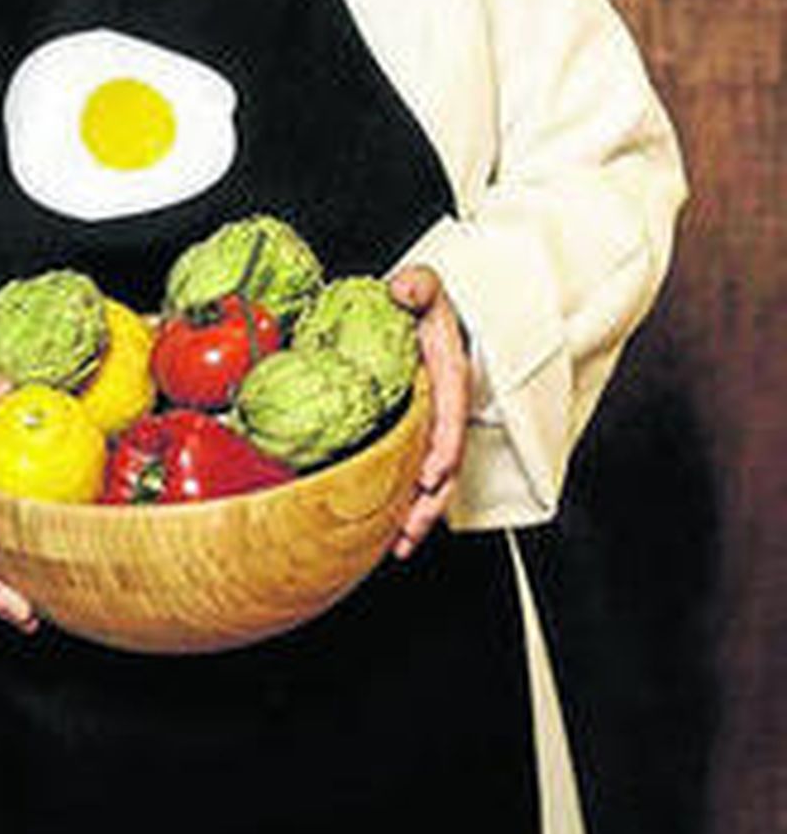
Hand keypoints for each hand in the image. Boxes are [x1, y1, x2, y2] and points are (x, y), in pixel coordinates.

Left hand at [387, 265, 469, 559]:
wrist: (420, 314)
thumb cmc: (421, 304)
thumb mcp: (422, 287)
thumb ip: (418, 285)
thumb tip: (405, 286)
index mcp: (449, 376)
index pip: (451, 414)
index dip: (444, 446)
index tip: (432, 475)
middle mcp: (444, 410)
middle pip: (446, 464)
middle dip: (430, 502)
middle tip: (407, 533)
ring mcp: (431, 429)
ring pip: (431, 481)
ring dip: (417, 515)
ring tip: (396, 548)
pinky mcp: (415, 439)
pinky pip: (411, 475)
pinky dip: (401, 504)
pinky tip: (382, 533)